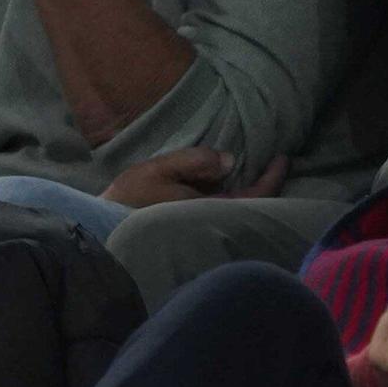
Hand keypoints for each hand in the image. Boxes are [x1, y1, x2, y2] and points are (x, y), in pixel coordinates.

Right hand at [101, 150, 286, 208]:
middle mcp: (211, 222)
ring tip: (256, 169)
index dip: (272, 178)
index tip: (283, 157)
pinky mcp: (191, 226)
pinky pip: (222, 210)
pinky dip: (232, 196)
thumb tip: (229, 160)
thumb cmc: (130, 200)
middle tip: (275, 161)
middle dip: (266, 186)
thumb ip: (192, 162)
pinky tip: (227, 184)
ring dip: (249, 191)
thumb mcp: (158, 171)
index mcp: (210, 210)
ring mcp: (202, 226)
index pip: (255, 196)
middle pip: (251, 207)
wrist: (104, 230)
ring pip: (237, 209)